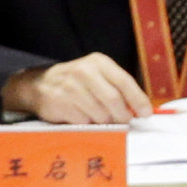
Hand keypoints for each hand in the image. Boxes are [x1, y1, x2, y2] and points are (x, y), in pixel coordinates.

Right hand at [3, 54, 152, 125]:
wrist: (40, 84)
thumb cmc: (78, 82)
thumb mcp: (99, 77)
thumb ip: (119, 89)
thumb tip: (141, 110)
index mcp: (98, 62)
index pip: (124, 81)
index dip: (138, 99)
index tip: (146, 113)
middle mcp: (84, 71)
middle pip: (113, 100)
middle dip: (123, 115)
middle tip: (125, 121)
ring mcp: (69, 87)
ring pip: (99, 113)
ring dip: (105, 121)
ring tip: (99, 117)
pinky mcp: (59, 102)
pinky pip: (84, 121)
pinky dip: (88, 124)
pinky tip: (83, 117)